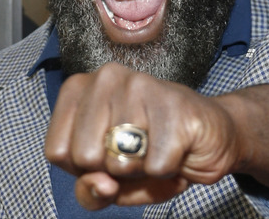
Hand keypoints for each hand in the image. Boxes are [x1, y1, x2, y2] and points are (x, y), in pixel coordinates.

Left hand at [43, 62, 240, 209]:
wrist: (211, 137)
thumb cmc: (153, 152)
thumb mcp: (110, 179)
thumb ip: (89, 190)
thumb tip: (100, 186)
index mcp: (80, 89)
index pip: (56, 151)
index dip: (84, 170)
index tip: (108, 153)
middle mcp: (106, 77)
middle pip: (83, 157)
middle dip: (112, 170)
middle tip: (136, 153)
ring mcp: (141, 86)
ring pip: (120, 162)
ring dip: (142, 169)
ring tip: (157, 149)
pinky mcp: (174, 104)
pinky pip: (155, 166)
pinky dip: (168, 171)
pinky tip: (177, 148)